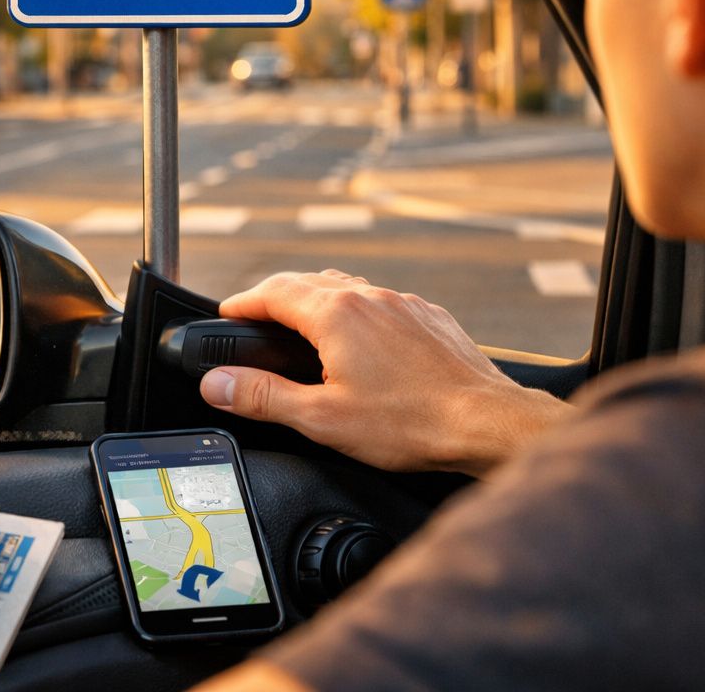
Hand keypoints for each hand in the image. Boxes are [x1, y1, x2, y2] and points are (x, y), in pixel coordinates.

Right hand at [199, 270, 570, 475]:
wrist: (486, 422)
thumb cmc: (411, 423)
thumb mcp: (322, 418)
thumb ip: (263, 397)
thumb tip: (217, 383)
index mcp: (337, 314)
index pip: (273, 292)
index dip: (242, 302)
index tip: (226, 312)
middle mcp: (370, 297)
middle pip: (307, 282)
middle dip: (275, 297)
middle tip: (254, 318)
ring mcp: (403, 304)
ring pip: (347, 287)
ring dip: (316, 299)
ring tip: (301, 323)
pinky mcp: (429, 317)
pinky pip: (381, 302)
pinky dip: (356, 311)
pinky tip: (360, 340)